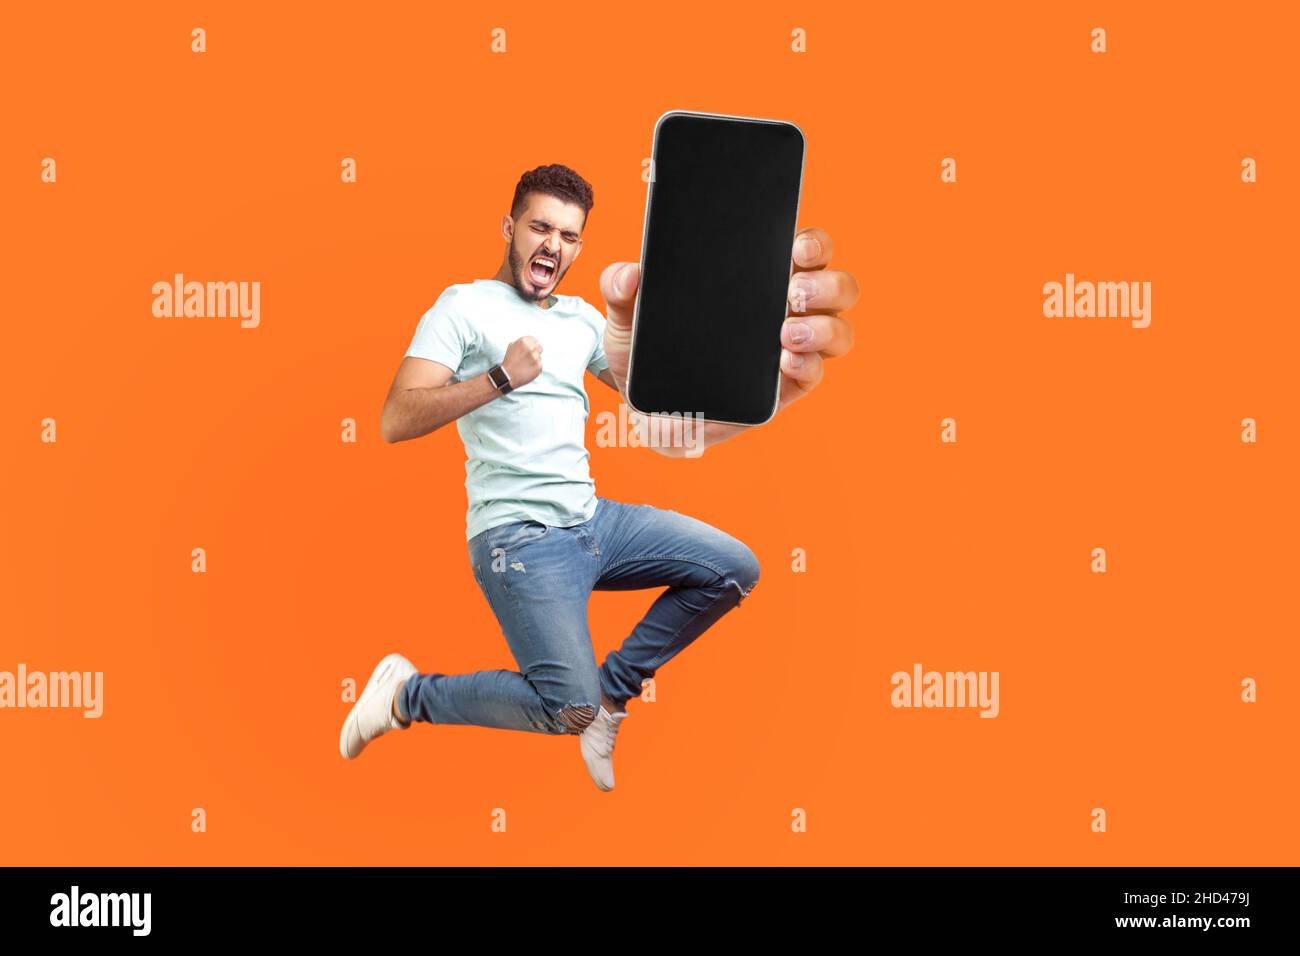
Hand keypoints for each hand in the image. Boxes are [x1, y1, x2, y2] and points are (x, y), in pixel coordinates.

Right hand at [502, 335, 542, 387]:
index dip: (532, 345)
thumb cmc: (509, 362)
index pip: (534, 340)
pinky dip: (535, 368)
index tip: (529, 350)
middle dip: (535, 352)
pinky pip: (539, 365)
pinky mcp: (539, 366)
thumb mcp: (511, 347)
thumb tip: (529, 342)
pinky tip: (527, 370)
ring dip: (534, 360)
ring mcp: (536, 358)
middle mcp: (531, 348)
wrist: (507, 376)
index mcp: (524, 341)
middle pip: (539, 348)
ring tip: (525, 365)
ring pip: (539, 357)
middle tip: (528, 358)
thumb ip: (522, 343)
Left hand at [598, 227, 857, 438]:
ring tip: (786, 334)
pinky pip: (814, 374)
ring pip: (837, 331)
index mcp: (759, 278)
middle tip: (792, 293)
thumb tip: (630, 273)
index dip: (814, 244)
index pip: (805, 250)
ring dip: (823, 328)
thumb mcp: (625, 317)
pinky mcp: (785, 388)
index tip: (795, 247)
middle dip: (826, 284)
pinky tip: (786, 361)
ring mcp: (791, 350)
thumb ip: (618, 288)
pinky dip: (808, 366)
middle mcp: (786, 310)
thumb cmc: (648, 354)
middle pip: (837, 286)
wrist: (648, 411)